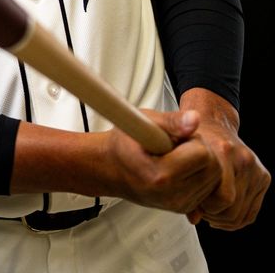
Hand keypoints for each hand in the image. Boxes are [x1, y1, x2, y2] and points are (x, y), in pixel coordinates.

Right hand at [104, 108, 222, 214]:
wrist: (111, 169)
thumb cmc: (124, 143)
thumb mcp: (141, 122)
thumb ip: (171, 121)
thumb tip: (195, 119)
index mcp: (161, 176)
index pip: (202, 154)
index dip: (192, 138)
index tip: (174, 135)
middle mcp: (172, 196)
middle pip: (214, 168)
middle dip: (201, 150)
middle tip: (178, 143)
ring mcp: (179, 205)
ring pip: (215, 179)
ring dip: (202, 163)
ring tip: (177, 155)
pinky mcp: (185, 208)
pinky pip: (209, 188)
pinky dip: (200, 174)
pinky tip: (180, 167)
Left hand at [181, 89, 270, 229]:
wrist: (213, 122)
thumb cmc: (193, 139)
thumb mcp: (180, 153)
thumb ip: (184, 182)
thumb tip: (193, 218)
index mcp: (224, 151)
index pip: (223, 198)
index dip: (206, 207)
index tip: (194, 201)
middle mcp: (243, 159)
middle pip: (234, 209)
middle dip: (214, 214)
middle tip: (200, 208)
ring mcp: (256, 169)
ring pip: (243, 214)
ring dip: (224, 218)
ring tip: (209, 208)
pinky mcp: (263, 177)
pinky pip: (251, 212)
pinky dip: (236, 216)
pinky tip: (221, 209)